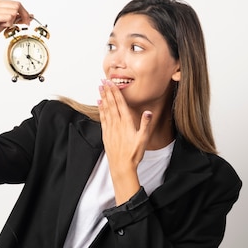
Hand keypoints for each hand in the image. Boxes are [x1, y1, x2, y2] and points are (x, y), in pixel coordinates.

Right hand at [0, 0, 31, 79]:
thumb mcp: (4, 22)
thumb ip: (15, 17)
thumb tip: (29, 16)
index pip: (16, 3)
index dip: (25, 11)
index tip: (28, 19)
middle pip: (17, 5)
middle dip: (24, 15)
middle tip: (25, 23)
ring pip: (13, 11)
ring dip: (13, 21)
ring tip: (6, 25)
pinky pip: (8, 17)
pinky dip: (9, 23)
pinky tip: (4, 26)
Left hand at [98, 80, 153, 203]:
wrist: (121, 166)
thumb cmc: (133, 154)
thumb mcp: (143, 139)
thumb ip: (145, 124)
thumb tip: (148, 112)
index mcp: (126, 123)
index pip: (120, 104)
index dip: (115, 92)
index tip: (111, 83)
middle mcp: (117, 124)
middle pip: (112, 104)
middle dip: (108, 92)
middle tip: (103, 81)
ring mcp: (110, 128)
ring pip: (106, 109)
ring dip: (103, 98)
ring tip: (100, 88)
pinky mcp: (106, 134)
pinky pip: (103, 118)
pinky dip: (101, 109)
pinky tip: (99, 103)